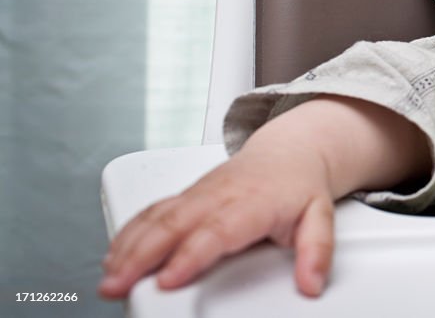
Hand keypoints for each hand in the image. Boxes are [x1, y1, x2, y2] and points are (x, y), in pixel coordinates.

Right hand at [99, 130, 336, 298]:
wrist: (290, 152)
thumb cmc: (299, 186)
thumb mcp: (320, 217)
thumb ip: (317, 251)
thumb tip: (312, 283)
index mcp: (252, 203)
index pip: (216, 231)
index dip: (190, 255)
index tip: (168, 279)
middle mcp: (219, 195)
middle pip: (174, 223)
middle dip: (141, 255)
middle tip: (118, 285)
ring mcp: (199, 193)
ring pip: (157, 216)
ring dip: (128, 246)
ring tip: (109, 277)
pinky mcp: (187, 195)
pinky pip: (153, 211)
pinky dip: (130, 232)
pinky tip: (115, 255)